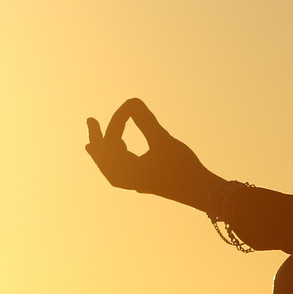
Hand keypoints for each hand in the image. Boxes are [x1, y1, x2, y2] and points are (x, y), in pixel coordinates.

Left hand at [84, 98, 219, 209]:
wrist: (202, 193)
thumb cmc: (183, 168)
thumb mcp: (163, 141)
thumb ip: (146, 121)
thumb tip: (131, 101)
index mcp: (125, 171)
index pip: (112, 140)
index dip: (119, 118)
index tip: (130, 103)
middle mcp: (126, 180)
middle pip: (103, 157)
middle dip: (96, 138)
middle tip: (90, 120)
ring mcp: (135, 183)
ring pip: (110, 167)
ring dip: (102, 152)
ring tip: (90, 145)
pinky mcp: (145, 182)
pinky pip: (120, 172)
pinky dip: (114, 161)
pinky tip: (120, 157)